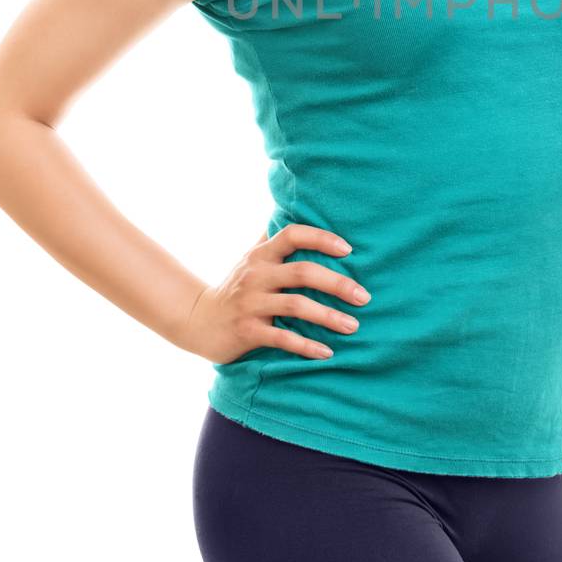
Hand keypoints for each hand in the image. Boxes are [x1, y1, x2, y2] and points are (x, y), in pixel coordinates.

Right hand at [182, 223, 370, 361]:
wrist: (197, 320)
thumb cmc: (235, 286)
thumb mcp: (251, 258)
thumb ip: (273, 238)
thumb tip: (295, 209)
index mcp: (262, 255)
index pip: (293, 234)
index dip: (321, 238)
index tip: (348, 250)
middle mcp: (256, 275)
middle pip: (302, 272)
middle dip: (337, 284)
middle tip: (364, 297)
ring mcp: (251, 303)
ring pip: (296, 306)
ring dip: (329, 317)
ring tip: (353, 326)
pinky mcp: (247, 330)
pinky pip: (282, 337)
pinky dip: (306, 345)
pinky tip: (327, 352)